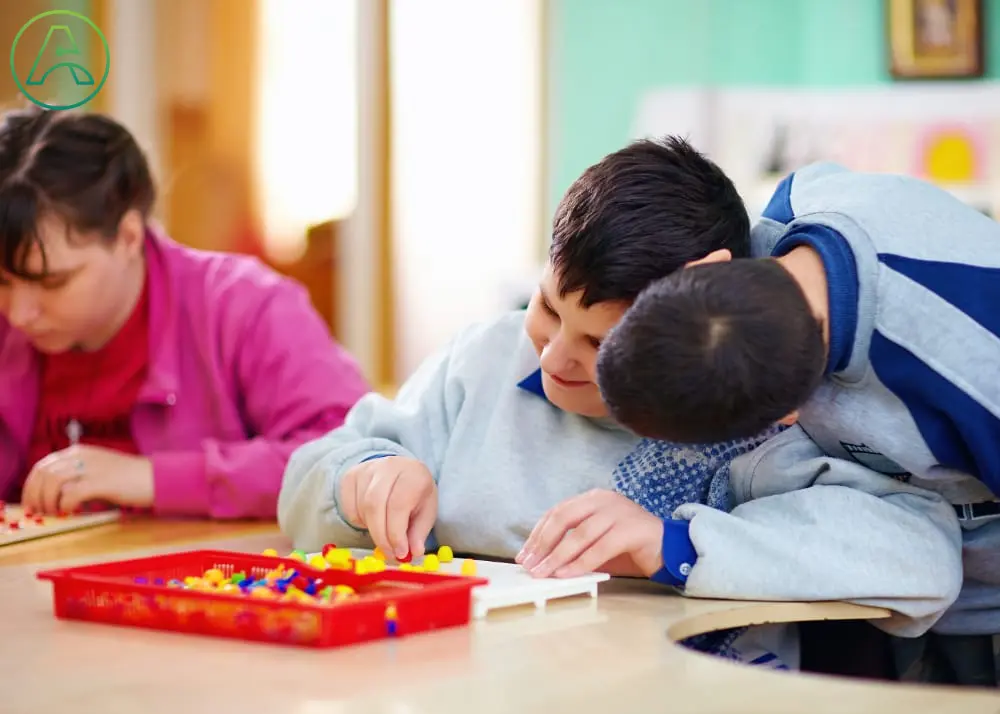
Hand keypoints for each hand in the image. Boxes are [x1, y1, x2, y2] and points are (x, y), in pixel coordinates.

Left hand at [21, 445, 153, 514]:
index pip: (42, 466)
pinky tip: (70, 512)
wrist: (157, 477)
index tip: (32, 503)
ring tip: (55, 514)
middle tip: (40, 512)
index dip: (31, 486)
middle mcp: (82, 456)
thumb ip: (77, 477)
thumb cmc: (129, 479)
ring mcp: (92, 468)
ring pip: (52, 482)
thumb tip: (55, 497)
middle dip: (35, 495)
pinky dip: (64, 506)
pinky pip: (70, 494)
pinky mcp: (102, 482)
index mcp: (79, 452)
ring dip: (48, 502)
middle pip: (43, 473)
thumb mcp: (98, 471)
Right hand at [339, 456, 436, 560]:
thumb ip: (419, 532)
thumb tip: (413, 552)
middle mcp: (388, 466)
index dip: (396, 533)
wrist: (401, 471)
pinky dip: (359, 521)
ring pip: (361, 508)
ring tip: (384, 533)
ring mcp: (367, 469)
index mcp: (413, 473)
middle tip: (389, 553)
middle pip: (374, 505)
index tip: (400, 552)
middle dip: (381, 536)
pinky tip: (372, 520)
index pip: (398, 505)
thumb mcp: (426, 511)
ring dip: (371, 529)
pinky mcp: (351, 476)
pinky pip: (348, 507)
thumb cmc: (415, 493)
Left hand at [516, 489, 664, 578]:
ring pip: (580, 534)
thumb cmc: (627, 546)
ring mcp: (619, 512)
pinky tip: (567, 574)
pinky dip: (580, 563)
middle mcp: (603, 500)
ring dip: (558, 556)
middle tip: (530, 565)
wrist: (668, 546)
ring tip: (544, 573)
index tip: (524, 554)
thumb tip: (541, 560)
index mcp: (592, 498)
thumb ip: (573, 544)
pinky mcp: (632, 530)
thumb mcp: (595, 541)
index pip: (557, 512)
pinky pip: (599, 548)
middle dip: (543, 544)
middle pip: (564, 518)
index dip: (537, 534)